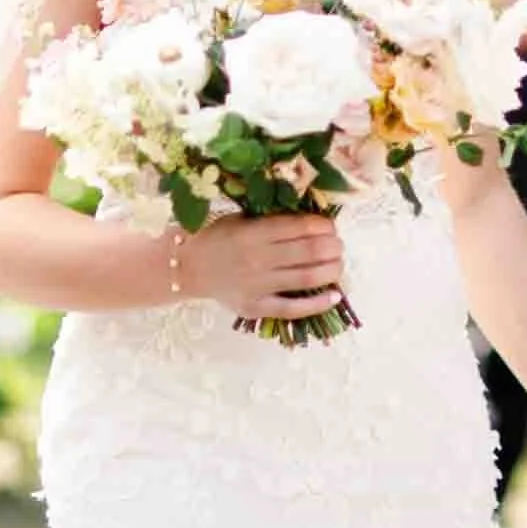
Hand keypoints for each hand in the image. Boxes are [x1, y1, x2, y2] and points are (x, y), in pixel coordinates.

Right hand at [177, 214, 343, 321]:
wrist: (187, 267)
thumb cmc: (217, 238)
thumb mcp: (240, 219)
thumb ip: (271, 220)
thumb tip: (312, 221)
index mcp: (253, 232)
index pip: (299, 227)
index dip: (322, 226)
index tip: (332, 226)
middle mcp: (258, 258)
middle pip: (308, 252)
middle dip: (332, 247)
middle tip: (339, 245)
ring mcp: (258, 285)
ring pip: (306, 278)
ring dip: (331, 270)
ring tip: (339, 264)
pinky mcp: (256, 307)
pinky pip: (292, 308)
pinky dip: (317, 303)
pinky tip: (335, 296)